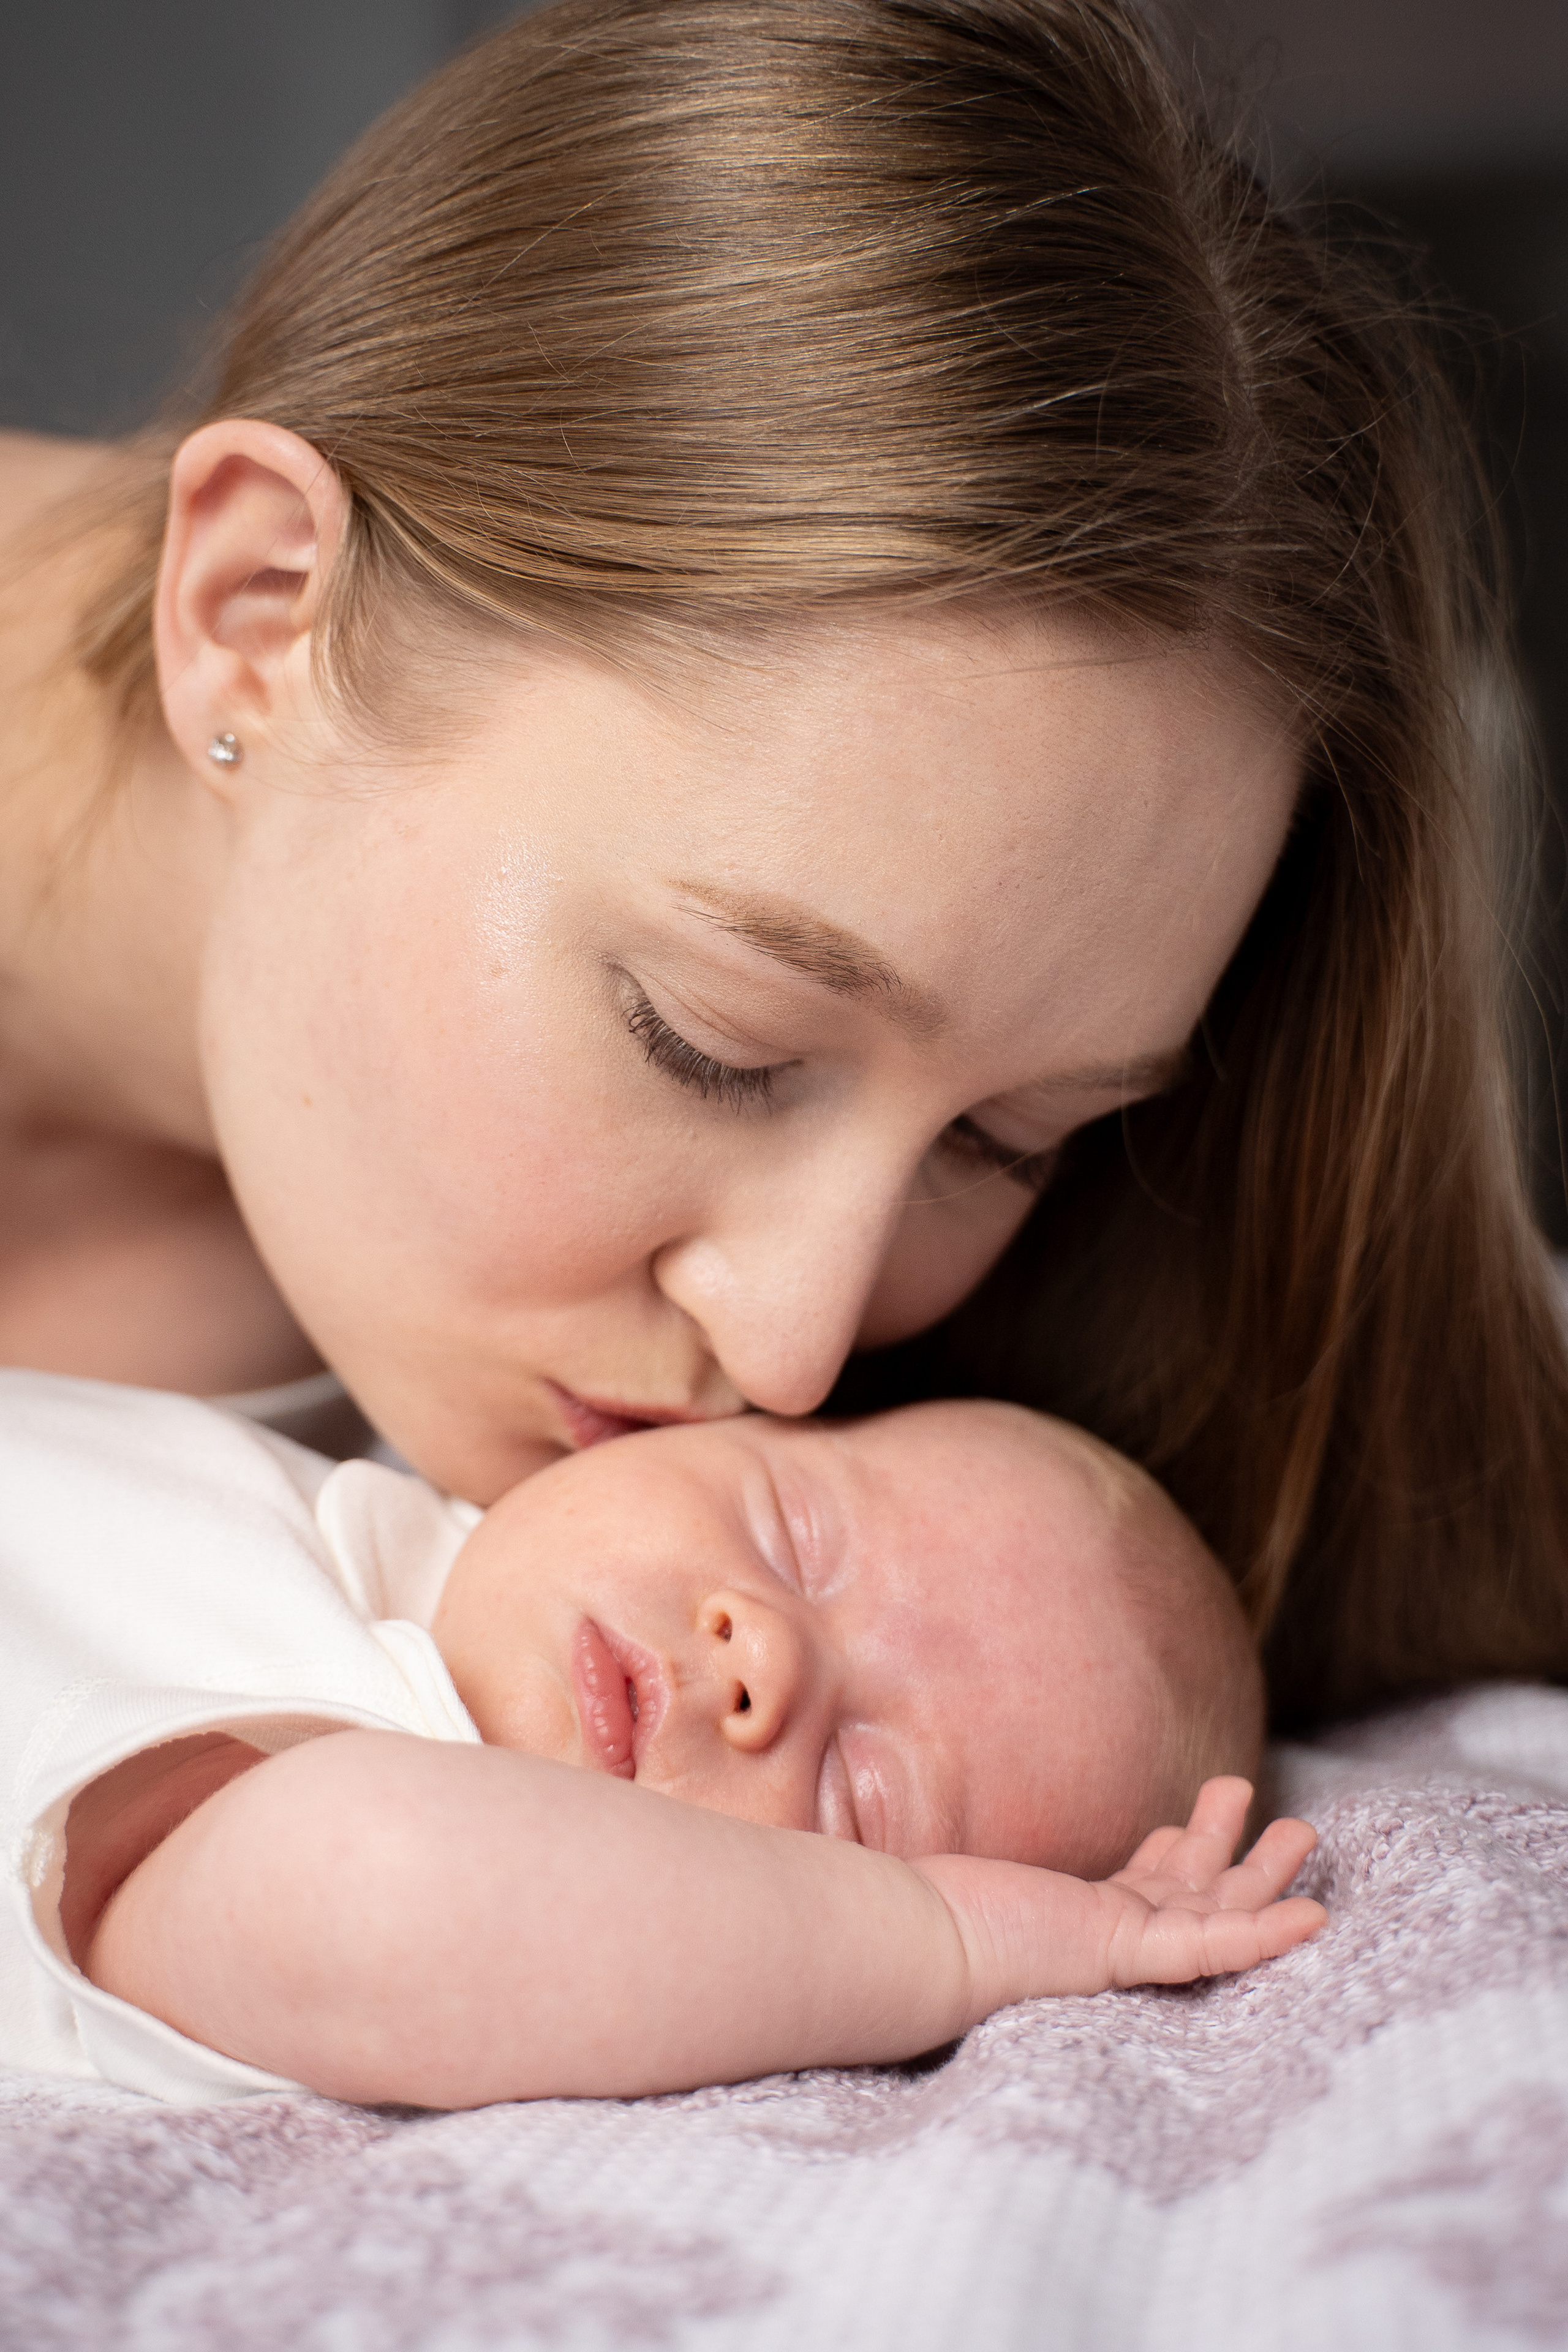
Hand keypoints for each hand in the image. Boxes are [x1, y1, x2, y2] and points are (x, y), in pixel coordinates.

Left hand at [912, 1777, 1324, 2021]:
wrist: (903, 1947)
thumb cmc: (913, 1908)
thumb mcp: (957, 1859)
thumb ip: (967, 1838)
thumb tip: (907, 1766)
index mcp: (1071, 1918)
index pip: (1145, 1890)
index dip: (1180, 1851)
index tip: (1207, 1812)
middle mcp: (1102, 1937)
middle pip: (1195, 1897)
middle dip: (1244, 1860)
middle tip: (1291, 1824)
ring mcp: (1119, 1949)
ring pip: (1216, 1911)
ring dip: (1267, 1882)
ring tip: (1305, 1834)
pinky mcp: (1124, 1951)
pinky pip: (1210, 1945)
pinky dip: (1264, 1933)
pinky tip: (1313, 1918)